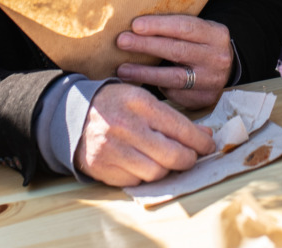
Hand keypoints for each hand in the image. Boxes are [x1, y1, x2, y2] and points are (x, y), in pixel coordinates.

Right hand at [74, 82, 214, 185]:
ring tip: (167, 161)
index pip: (180, 128)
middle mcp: (126, 127)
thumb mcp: (143, 100)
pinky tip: (144, 164)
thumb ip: (173, 118)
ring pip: (156, 173)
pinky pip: (136, 182)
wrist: (73, 114)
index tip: (208, 145)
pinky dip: (144, 176)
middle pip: (172, 156)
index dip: (200, 141)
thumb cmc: (116, 104)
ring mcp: (112, 150)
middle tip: (191, 157)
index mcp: (139, 104)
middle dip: (188, 159)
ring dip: (167, 170)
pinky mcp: (102, 168)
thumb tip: (204, 134)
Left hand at [115, 15, 232, 108]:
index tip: (135, 25)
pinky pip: (175, 93)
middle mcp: (217, 58)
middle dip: (146, 45)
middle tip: (122, 41)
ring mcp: (211, 80)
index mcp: (216, 35)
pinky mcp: (203, 98)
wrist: (225, 72)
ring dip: (144, 72)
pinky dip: (156, 87)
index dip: (159, 26)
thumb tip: (137, 26)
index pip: (185, 27)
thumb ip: (177, 28)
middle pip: (177, 51)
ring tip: (122, 69)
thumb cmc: (202, 46)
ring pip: (173, 77)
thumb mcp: (199, 32)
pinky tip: (139, 83)